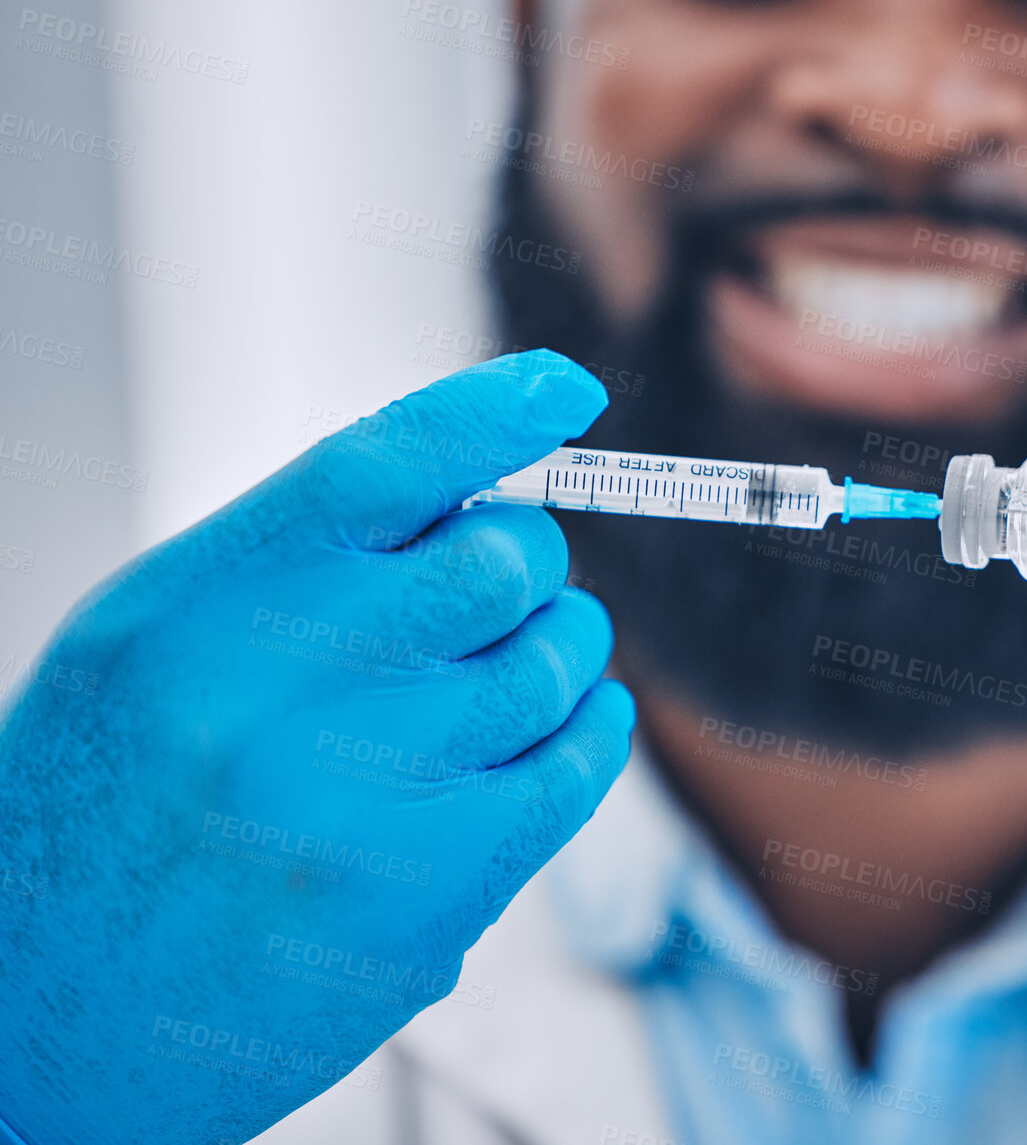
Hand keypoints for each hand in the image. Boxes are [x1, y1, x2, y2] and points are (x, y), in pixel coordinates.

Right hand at [0, 350, 634, 1143]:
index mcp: (203, 602)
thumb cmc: (101, 812)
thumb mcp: (149, 646)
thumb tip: (464, 489)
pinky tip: (566, 729)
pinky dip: (590, 728)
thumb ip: (292, 563)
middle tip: (498, 590)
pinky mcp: (434, 888)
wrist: (45, 1015)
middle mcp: (285, 686)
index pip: (384, 461)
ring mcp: (368, 792)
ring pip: (553, 658)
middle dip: (521, 560)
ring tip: (516, 670)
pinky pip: (574, 766)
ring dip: (560, 647)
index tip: (562, 392)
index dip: (491, 413)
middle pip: (499, 558)